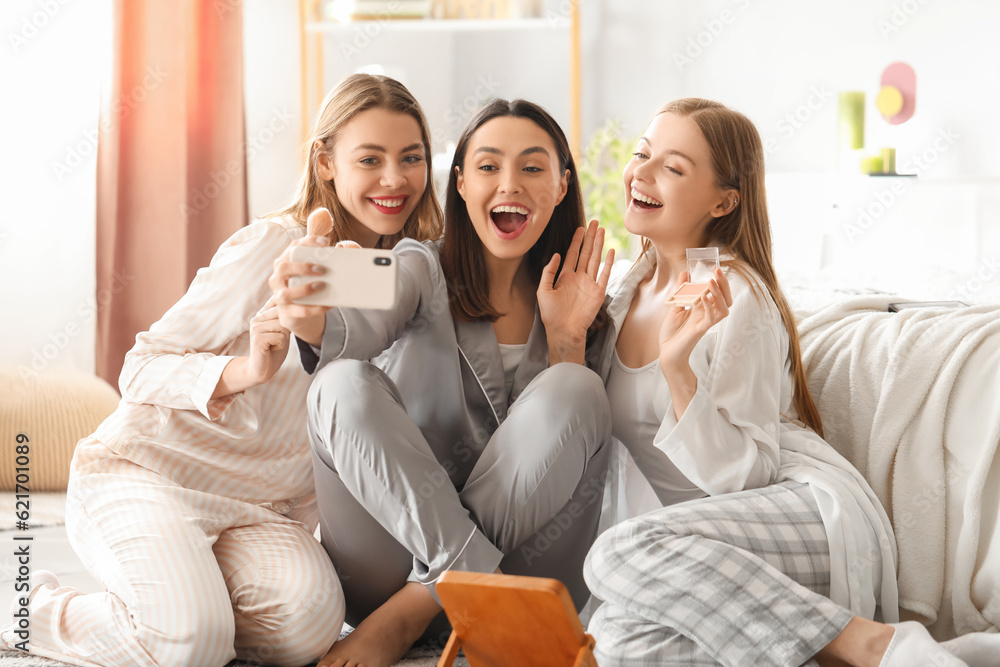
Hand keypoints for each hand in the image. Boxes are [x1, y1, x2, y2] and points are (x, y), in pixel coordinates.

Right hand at [211, 294, 291, 397]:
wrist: (263, 369)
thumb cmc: (275, 349)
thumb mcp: (283, 330)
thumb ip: (285, 317)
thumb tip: (296, 302)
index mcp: (262, 314)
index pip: (279, 303)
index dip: (289, 310)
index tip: (288, 322)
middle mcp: (256, 318)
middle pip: (283, 314)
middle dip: (287, 329)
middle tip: (278, 340)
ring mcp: (255, 328)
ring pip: (283, 326)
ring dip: (283, 339)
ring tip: (274, 344)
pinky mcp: (257, 338)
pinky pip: (280, 337)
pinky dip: (280, 345)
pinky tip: (271, 349)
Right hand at [270, 208, 337, 346]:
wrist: (298, 311)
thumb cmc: (306, 284)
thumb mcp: (314, 272)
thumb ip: (325, 260)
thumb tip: (342, 249)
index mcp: (285, 262)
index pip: (293, 247)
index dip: (308, 242)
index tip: (326, 242)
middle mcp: (278, 277)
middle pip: (284, 268)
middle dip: (303, 267)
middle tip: (323, 269)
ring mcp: (279, 295)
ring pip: (286, 294)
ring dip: (305, 290)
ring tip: (322, 285)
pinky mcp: (287, 312)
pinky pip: (299, 311)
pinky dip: (315, 308)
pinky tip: (329, 304)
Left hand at [537, 220, 614, 364]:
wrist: (564, 331)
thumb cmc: (552, 314)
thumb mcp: (543, 290)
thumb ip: (548, 272)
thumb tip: (557, 255)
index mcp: (565, 277)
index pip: (572, 254)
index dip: (576, 241)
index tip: (580, 228)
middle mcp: (578, 278)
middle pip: (585, 253)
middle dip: (589, 238)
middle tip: (594, 222)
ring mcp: (589, 284)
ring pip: (595, 259)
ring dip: (598, 245)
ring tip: (601, 230)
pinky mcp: (598, 292)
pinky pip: (604, 274)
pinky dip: (608, 262)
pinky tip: (610, 250)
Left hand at [658, 267, 732, 373]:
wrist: (667, 353)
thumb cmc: (672, 333)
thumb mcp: (676, 307)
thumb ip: (681, 290)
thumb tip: (685, 272)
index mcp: (703, 308)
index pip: (718, 293)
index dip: (719, 281)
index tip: (715, 267)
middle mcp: (707, 315)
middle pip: (725, 299)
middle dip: (724, 284)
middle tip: (718, 270)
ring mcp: (705, 323)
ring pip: (723, 308)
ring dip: (719, 294)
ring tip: (711, 282)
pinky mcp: (699, 331)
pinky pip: (710, 318)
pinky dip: (708, 306)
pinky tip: (702, 297)